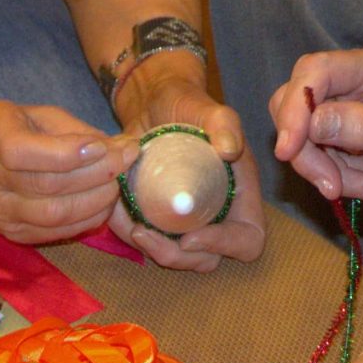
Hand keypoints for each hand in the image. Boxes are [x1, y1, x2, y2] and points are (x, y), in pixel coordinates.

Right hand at [0, 101, 133, 243]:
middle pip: (46, 185)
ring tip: (117, 182)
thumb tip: (120, 147)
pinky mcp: (15, 234)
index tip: (103, 146)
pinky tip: (103, 202)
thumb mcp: (39, 115)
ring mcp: (0, 211)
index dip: (66, 153)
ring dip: (96, 200)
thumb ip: (75, 129)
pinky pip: (57, 232)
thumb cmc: (16, 132)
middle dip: (95, 174)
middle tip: (125, 160)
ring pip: (54, 214)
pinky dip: (88, 218)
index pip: (21, 152)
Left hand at [108, 71, 267, 272]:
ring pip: (177, 257)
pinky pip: (148, 240)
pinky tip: (114, 212)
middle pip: (208, 259)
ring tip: (130, 225)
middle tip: (145, 234)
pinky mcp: (160, 218)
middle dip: (176, 256)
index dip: (225, 245)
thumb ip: (225, 126)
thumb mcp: (211, 110)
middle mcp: (217, 214)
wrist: (155, 103)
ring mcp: (187, 220)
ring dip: (151, 250)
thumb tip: (229, 151)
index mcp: (241, 195)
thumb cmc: (190, 105)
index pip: (248, 239)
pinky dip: (128, 233)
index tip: (190, 235)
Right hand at [271, 48, 362, 204]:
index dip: (293, 108)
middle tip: (332, 186)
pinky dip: (342, 179)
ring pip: (307, 138)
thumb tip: (315, 121)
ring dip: (330, 172)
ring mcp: (348, 108)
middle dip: (307, 151)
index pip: (313, 72)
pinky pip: (324, 157)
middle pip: (298, 106)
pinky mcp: (348, 134)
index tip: (288, 150)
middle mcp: (354, 82)